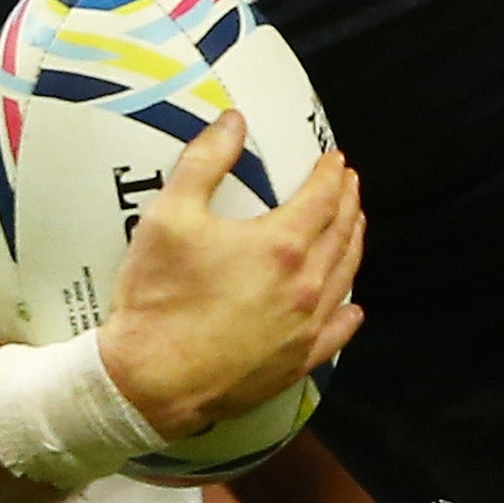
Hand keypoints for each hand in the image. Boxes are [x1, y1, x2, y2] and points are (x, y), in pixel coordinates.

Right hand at [100, 113, 363, 440]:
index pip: (321, 198)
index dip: (330, 174)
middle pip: (341, 234)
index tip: (335, 160)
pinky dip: (348, 313)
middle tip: (348, 186)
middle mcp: (305, 286)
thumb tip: (234, 121)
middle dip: (347, 204)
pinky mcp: (296, 363)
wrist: (150, 381)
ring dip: (352, 246)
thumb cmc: (158, 297)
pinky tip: (352, 307)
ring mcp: (304, 329)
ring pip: (344, 278)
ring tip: (353, 227)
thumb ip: (205, 160)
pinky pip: (336, 333)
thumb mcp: (170, 215)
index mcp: (281, 245)